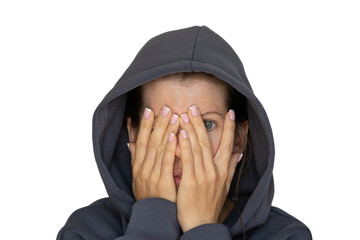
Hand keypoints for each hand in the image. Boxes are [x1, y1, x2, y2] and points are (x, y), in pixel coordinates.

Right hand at [128, 106, 179, 202]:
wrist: (153, 217)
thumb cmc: (150, 194)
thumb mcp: (139, 175)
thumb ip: (136, 157)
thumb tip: (130, 141)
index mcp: (138, 165)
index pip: (141, 141)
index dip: (145, 125)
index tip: (149, 110)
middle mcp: (142, 168)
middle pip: (150, 141)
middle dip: (158, 123)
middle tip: (166, 107)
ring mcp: (151, 175)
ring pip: (158, 148)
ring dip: (165, 131)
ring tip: (173, 116)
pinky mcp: (161, 182)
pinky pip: (165, 162)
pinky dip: (169, 148)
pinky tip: (174, 136)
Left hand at [176, 106, 240, 232]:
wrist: (201, 224)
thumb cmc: (210, 205)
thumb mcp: (225, 186)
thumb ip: (231, 168)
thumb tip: (239, 154)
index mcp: (224, 171)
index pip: (228, 145)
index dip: (230, 129)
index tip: (231, 113)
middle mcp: (216, 171)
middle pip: (209, 143)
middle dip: (202, 123)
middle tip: (196, 107)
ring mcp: (204, 176)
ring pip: (198, 148)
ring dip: (191, 129)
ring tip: (186, 113)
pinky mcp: (192, 182)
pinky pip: (188, 160)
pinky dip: (184, 145)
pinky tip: (180, 133)